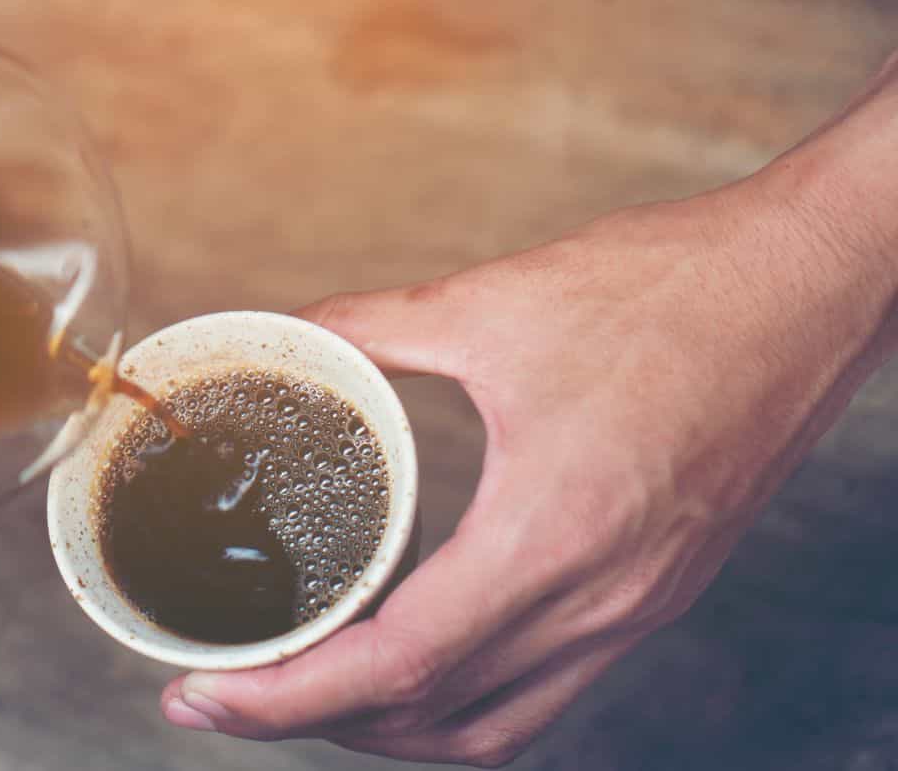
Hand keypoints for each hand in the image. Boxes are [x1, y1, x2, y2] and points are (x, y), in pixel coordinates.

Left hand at [161, 61, 897, 764]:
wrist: (810, 287)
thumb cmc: (671, 288)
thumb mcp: (493, 302)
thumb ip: (372, 325)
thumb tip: (290, 332)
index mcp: (553, 532)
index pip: (398, 665)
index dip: (286, 696)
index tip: (202, 694)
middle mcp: (602, 597)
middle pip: (435, 720)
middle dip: (312, 723)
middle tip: (227, 690)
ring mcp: (639, 608)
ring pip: (494, 727)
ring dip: (391, 729)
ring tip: (307, 687)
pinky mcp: (660, 595)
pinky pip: (547, 692)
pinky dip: (464, 703)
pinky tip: (415, 660)